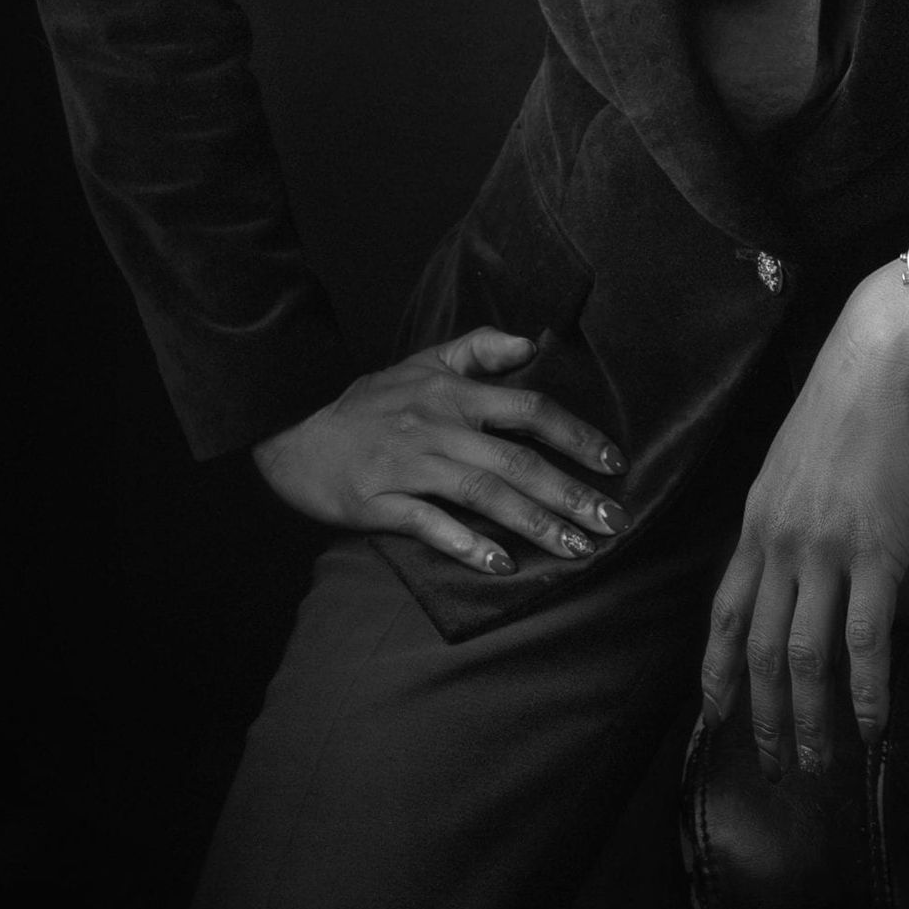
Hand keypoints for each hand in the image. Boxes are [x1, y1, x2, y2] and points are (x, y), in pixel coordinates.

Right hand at [251, 327, 628, 575]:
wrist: (295, 432)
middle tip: (613, 522)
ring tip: (576, 549)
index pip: (530, 409)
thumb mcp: (425, 360)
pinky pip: (431, 525)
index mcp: (454, 392)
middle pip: (516, 461)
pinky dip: (468, 545)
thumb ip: (481, 348)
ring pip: (484, 496)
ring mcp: (409, 466)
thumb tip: (533, 343)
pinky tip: (502, 565)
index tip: (614, 461)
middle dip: (571, 494)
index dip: (576, 435)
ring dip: (535, 524)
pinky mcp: (379, 502)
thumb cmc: (371, 400)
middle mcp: (438, 426)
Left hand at [700, 266, 908, 776]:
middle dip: (764, 714)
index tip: (717, 714)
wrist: (889, 353)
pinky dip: (866, 691)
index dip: (717, 670)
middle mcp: (779, 539)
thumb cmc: (853, 394)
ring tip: (818, 764)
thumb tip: (803, 552)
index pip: (723, 609)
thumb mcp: (798, 455)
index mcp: (757, 516)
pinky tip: (872, 726)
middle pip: (757, 646)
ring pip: (803, 655)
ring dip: (810, 718)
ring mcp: (825, 548)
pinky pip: (865, 638)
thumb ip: (792, 508)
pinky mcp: (876, 549)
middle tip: (776, 764)